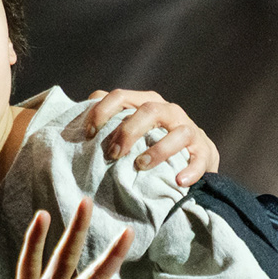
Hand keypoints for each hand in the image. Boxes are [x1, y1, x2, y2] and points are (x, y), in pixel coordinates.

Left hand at [84, 88, 220, 186]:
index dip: (102, 112)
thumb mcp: (129, 130)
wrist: (192, 158)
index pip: (120, 97)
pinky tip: (179, 182)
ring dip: (159, 150)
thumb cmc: (150, 144)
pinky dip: (191, 169)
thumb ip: (107, 124)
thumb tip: (72, 124)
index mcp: (145, 102)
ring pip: (178, 132)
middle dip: (128, 131)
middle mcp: (168, 111)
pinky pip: (200, 158)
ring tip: (140, 166)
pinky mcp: (205, 150)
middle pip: (148, 110)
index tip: (89, 135)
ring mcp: (188, 129)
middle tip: (113, 154)